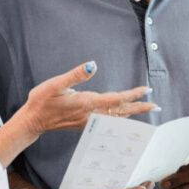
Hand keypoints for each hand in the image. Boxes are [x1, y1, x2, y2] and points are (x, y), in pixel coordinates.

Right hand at [16, 61, 158, 134]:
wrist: (32, 121)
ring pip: (116, 117)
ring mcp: (88, 121)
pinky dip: (120, 117)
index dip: (132, 94)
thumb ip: (75, 74)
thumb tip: (93, 64)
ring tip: (146, 110)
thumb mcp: (55, 84)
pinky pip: (108, 121)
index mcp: (87, 102)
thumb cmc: (42, 100)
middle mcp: (90, 114)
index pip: (116, 99)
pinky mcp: (84, 123)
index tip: (146, 89)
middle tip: (156, 105)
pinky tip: (124, 116)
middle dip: (139, 108)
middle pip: (120, 111)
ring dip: (132, 113)